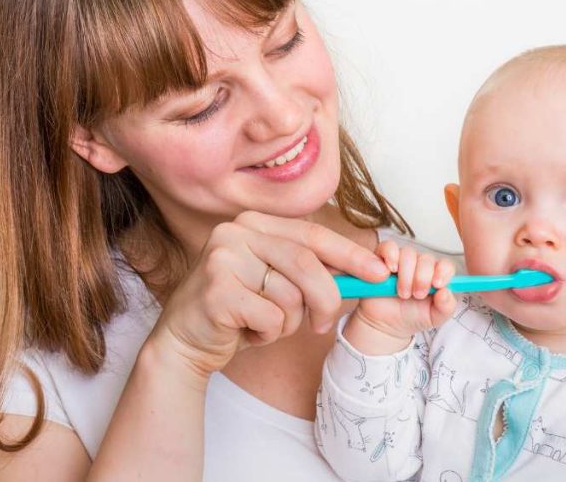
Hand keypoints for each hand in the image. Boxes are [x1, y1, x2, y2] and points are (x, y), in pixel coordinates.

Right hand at [144, 211, 390, 386]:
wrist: (186, 342)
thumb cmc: (241, 311)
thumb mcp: (277, 282)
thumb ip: (311, 271)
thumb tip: (368, 271)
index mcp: (254, 223)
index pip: (314, 234)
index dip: (351, 254)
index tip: (379, 273)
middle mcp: (236, 232)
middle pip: (307, 264)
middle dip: (326, 299)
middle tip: (322, 324)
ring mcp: (223, 259)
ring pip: (291, 296)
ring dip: (288, 323)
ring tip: (264, 324)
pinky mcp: (217, 291)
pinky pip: (271, 318)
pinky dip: (268, 335)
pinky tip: (247, 332)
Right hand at [344, 241, 456, 354]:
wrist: (386, 324)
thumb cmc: (412, 317)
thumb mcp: (434, 318)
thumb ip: (446, 307)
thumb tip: (446, 292)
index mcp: (435, 276)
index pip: (445, 265)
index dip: (443, 272)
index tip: (437, 285)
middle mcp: (419, 265)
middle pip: (426, 259)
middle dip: (422, 278)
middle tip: (417, 295)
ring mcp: (402, 261)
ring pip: (408, 253)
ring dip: (406, 274)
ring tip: (402, 293)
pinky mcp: (383, 259)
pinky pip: (388, 247)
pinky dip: (391, 256)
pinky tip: (391, 271)